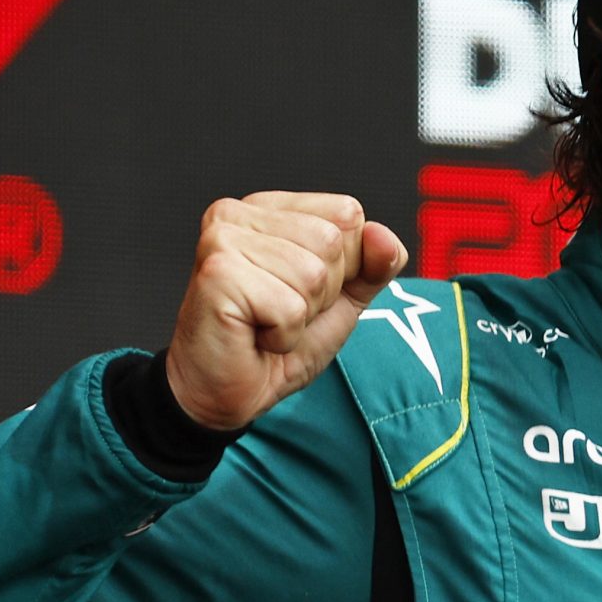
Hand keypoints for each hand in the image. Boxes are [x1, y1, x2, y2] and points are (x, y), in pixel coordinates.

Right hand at [167, 192, 408, 430]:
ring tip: (267, 323)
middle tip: (281, 312)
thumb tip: (383, 235)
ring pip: (313, 274)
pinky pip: (290, 307)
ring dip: (301, 315)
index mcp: (271, 208)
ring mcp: (223, 240)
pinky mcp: (218, 275)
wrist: (226, 393)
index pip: (347, 213)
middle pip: (332, 242)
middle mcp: (239, 214)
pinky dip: (283, 335)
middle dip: (322, 293)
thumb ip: (373, 266)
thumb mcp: (342, 300)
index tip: (301, 289)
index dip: (345, 265)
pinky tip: (254, 336)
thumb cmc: (276, 343)